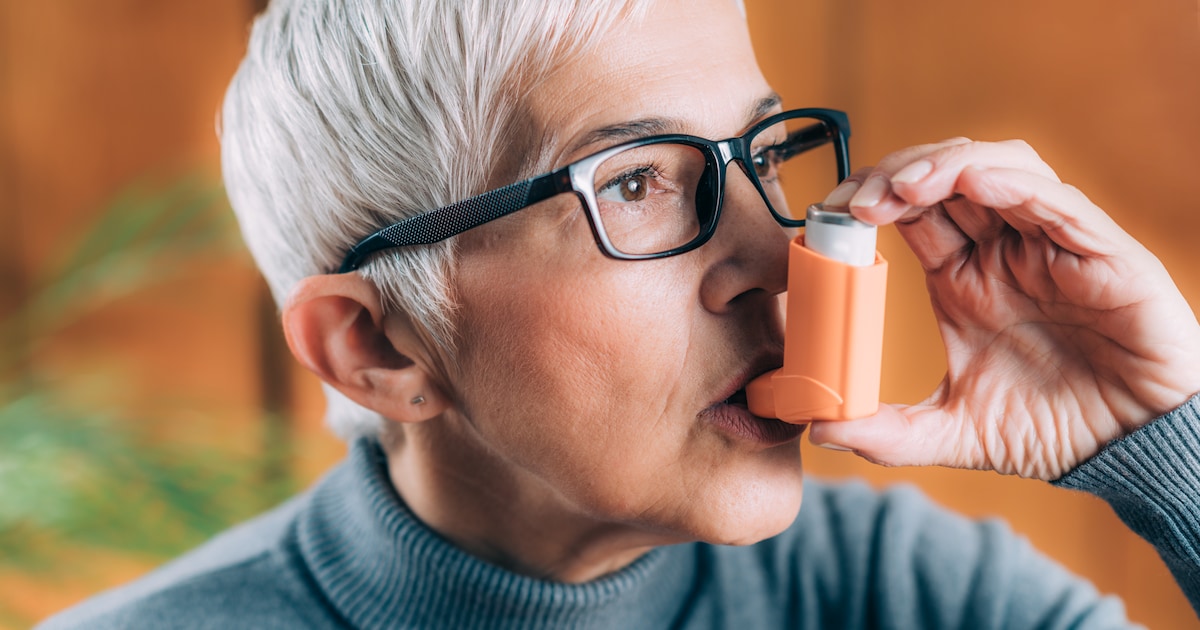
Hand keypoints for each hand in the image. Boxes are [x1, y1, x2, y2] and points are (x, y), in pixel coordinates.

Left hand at [807, 138, 1199, 479]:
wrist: (1131, 453)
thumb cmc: (1051, 431)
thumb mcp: (953, 433)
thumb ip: (889, 433)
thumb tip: (820, 429)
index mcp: (964, 276)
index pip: (910, 211)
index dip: (870, 200)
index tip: (829, 216)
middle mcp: (1004, 249)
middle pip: (945, 176)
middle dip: (896, 174)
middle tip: (856, 201)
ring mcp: (1050, 244)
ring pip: (998, 168)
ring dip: (945, 166)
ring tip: (901, 189)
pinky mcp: (1101, 252)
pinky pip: (1056, 200)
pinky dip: (1010, 183)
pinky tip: (971, 184)